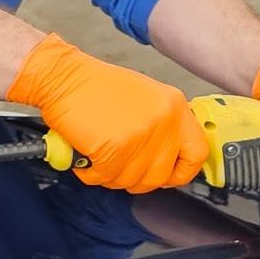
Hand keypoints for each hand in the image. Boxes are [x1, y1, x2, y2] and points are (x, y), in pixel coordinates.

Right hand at [8, 33, 208, 192]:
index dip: (181, 172)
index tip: (168, 175)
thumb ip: (163, 127)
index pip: (196, 153)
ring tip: (99, 153)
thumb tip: (169, 157)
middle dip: (136, 178)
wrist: (62, 77)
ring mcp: (140, 136)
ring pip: (131, 181)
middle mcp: (163, 122)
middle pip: (160, 176)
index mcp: (175, 107)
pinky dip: (91, 172)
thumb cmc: (96, 88)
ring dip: (110, 175)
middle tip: (119, 165)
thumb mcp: (146, 98)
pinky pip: (105, 178)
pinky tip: (86, 154)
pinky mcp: (115, 149)